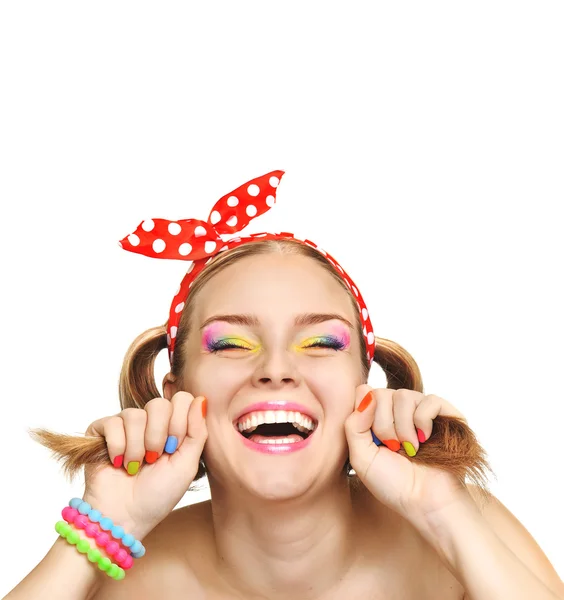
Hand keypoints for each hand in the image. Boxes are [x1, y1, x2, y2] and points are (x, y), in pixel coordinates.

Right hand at [82, 391, 206, 538]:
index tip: (174, 447)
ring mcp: (125, 425)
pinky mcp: (101, 431)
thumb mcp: (187, 465)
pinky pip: (112, 423)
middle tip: (154, 458)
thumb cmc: (158, 495)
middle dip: (158, 436)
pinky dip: (118, 447)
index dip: (180, 422)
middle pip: (159, 403)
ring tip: (135, 466)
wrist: (124, 517)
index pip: (181, 399)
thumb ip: (197, 432)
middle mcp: (149, 422)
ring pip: (134, 415)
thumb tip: (202, 398)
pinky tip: (118, 463)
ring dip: (136, 447)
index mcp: (172, 426)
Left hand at [344, 385, 470, 522]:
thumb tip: (364, 390)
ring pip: (403, 395)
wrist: (428, 503)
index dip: (366, 414)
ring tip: (410, 449)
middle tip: (393, 448)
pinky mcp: (445, 414)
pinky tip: (425, 440)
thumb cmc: (394, 485)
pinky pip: (429, 400)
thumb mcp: (361, 458)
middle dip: (383, 426)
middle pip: (381, 393)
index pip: (364, 393)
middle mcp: (398, 410)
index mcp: (376, 418)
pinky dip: (423, 421)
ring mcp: (421, 410)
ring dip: (403, 427)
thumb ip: (353, 424)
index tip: (373, 439)